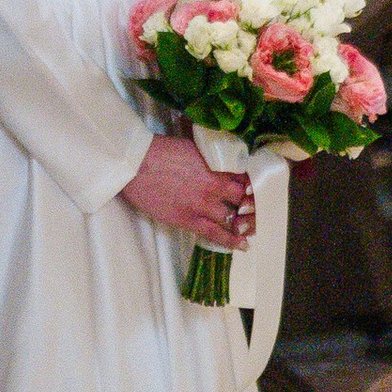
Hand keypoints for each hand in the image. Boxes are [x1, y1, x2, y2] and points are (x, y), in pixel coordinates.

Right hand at [122, 133, 254, 248]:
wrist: (135, 164)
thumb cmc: (160, 150)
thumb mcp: (193, 147)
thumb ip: (210, 158)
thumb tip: (221, 161)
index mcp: (216, 165)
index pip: (246, 178)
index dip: (253, 185)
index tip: (256, 190)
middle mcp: (214, 186)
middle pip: (245, 199)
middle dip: (253, 205)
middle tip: (257, 209)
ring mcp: (202, 204)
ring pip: (234, 218)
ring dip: (244, 223)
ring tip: (251, 227)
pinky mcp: (188, 219)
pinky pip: (215, 233)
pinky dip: (231, 240)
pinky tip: (243, 244)